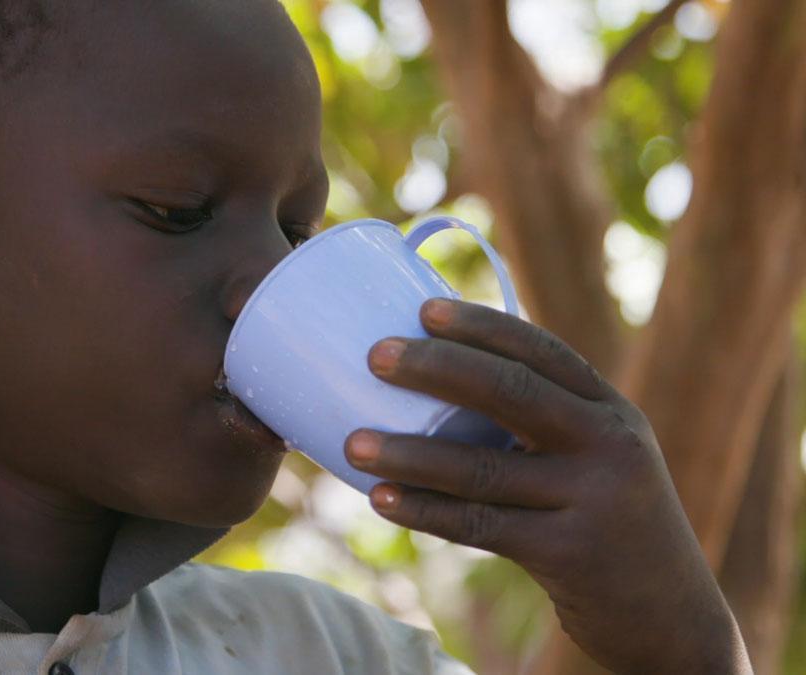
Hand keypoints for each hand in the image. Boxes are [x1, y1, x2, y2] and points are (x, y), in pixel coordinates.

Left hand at [345, 298, 750, 673]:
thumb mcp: (597, 460)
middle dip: (437, 368)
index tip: (424, 310)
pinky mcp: (570, 553)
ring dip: (410, 454)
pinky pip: (480, 525)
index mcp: (610, 410)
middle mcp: (609, 445)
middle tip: (374, 356)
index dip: (482, 326)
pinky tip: (381, 499)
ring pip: (483, 468)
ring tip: (353, 443)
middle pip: (511, 392)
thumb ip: (543, 425)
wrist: (670, 615)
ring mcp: (594, 500)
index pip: (543, 351)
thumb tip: (437, 389)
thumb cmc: (606, 522)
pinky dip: (425, 511)